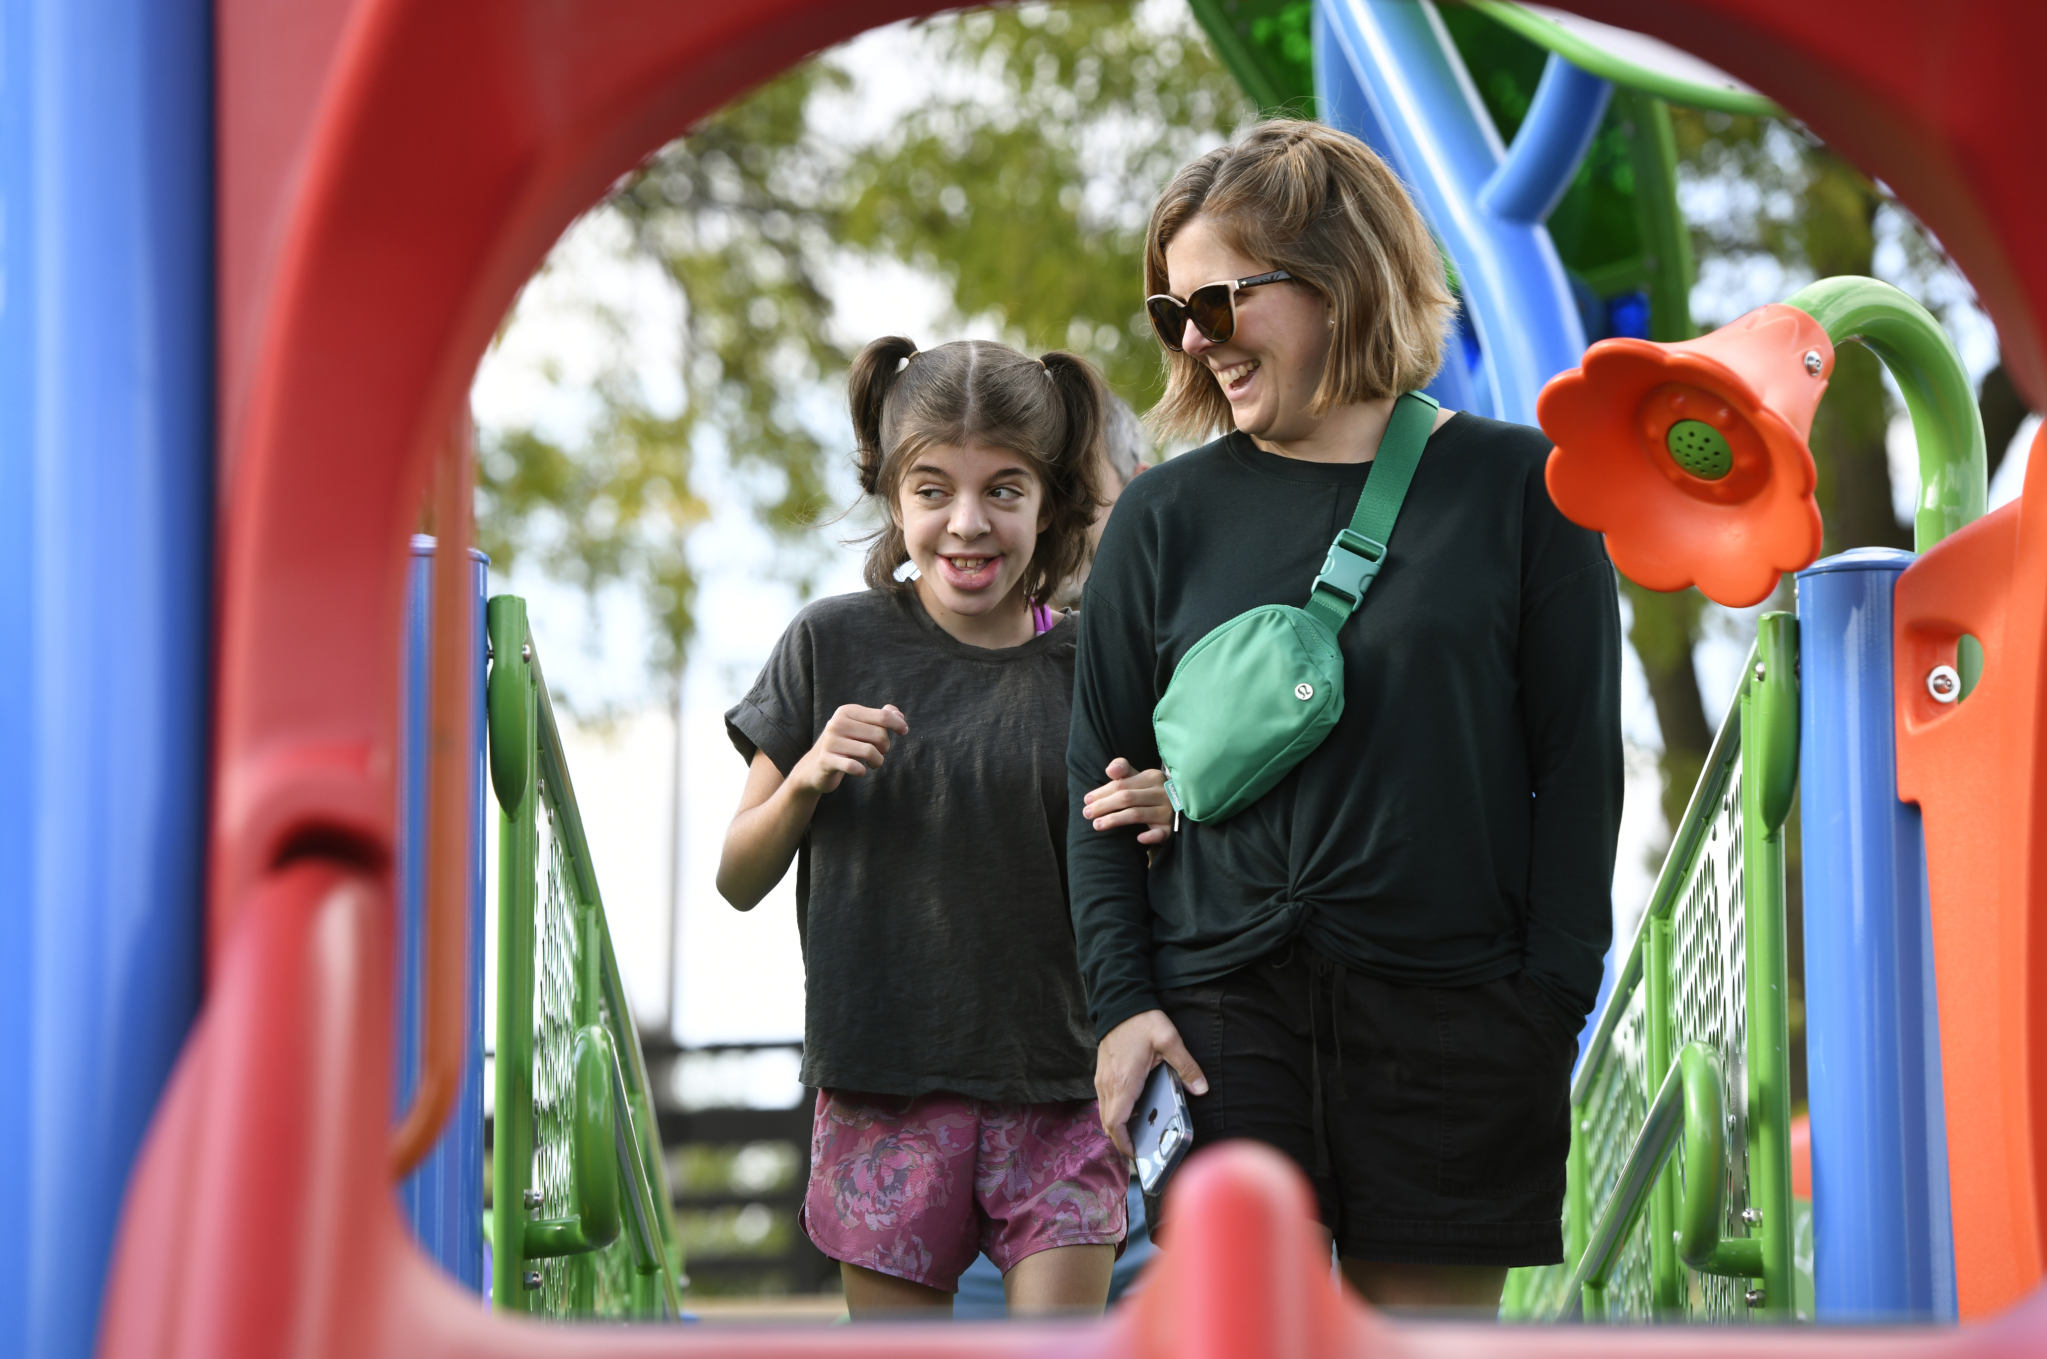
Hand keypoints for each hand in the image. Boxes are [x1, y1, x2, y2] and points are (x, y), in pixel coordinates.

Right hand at [789, 703, 906, 795]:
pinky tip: (861, 771)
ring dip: (878, 761)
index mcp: (847, 711)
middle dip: (885, 747)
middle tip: (879, 752)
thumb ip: (880, 718)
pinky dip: (861, 770)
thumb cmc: (845, 745)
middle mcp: (837, 723)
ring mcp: (830, 741)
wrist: (815, 767)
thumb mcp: (860, 727)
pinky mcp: (826, 760)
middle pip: (879, 735)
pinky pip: (853, 766)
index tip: (904, 731)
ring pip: (870, 751)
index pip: (882, 716)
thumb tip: (899, 714)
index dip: (898, 724)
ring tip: (873, 763)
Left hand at [1082, 757, 1175, 844]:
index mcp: (1151, 777)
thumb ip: (1122, 770)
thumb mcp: (1138, 777)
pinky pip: (1160, 833)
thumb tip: (1109, 770)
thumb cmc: (1149, 790)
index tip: (1086, 800)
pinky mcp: (1170, 827)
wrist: (1178, 803)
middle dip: (1103, 806)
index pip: (1121, 785)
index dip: (1101, 793)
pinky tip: (1138, 838)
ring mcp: (1167, 811)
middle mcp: (1161, 793)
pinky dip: (1150, 836)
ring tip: (1097, 825)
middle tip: (1086, 814)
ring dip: (1115, 820)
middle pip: (1126, 798)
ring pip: (1137, 814)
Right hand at [1095, 1009, 1207, 1156]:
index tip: (1138, 1154)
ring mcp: (1102, 1079)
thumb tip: (1201, 1088)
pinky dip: (1116, 1113)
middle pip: (1108, 1123)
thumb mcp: (1169, 1040)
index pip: (1115, 1124)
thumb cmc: (1141, 1021)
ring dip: (1119, 1127)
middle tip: (1143, 1150)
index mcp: (1123, 1081)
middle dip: (1122, 1140)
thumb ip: (1186, 1066)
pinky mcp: (1102, 1074)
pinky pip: (1106, 1102)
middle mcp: (1108, 1084)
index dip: (1124, 1143)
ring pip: (1105, 1113)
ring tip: (1140, 1134)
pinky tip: (1135, 1110)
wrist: (1119, 1001)